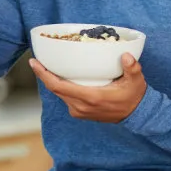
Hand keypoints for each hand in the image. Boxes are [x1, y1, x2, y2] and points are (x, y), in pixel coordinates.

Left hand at [29, 53, 146, 122]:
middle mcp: (81, 106)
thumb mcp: (136, 80)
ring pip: (60, 94)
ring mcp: (80, 111)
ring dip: (52, 81)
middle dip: (44, 75)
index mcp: (90, 97)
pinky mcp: (80, 113)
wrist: (136, 115)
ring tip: (47, 66)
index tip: (34, 63)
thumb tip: (126, 56)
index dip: (44, 75)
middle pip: (55, 89)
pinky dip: (61, 88)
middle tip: (37, 60)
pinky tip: (61, 77)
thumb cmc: (134, 96)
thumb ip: (132, 67)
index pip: (59, 86)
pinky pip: (66, 98)